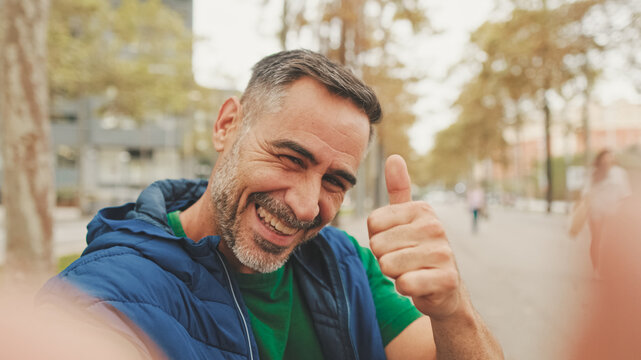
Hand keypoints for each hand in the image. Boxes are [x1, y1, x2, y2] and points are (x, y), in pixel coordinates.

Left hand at [368, 155, 461, 318]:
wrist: (444, 288)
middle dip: (384, 258)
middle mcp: (434, 227)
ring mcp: (443, 253)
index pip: (373, 223)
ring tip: (411, 271)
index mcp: (421, 210)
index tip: (396, 242)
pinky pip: (404, 284)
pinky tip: (418, 285)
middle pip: (377, 245)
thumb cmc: (418, 250)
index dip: (378, 238)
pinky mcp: (446, 279)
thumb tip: (394, 157)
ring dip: (394, 274)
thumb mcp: (407, 218)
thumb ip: (399, 190)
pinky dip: (405, 289)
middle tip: (404, 260)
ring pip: (388, 265)